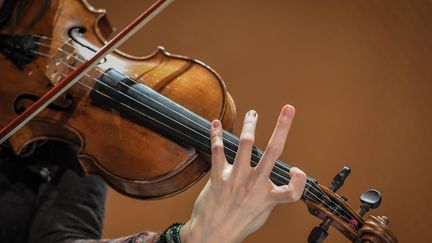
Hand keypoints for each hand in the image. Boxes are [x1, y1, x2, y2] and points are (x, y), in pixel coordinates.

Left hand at [180, 105, 306, 242]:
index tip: (298, 172)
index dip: (299, 181)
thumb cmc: (238, 223)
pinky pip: (218, 151)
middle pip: (273, 152)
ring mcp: (236, 179)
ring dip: (250, 125)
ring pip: (246, 145)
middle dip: (282, 127)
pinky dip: (216, 135)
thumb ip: (269, 195)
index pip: (293, 191)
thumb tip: (272, 180)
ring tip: (253, 114)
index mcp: (268, 198)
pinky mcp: (218, 177)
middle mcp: (254, 186)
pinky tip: (216, 124)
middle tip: (288, 109)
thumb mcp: (261, 213)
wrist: (211, 235)